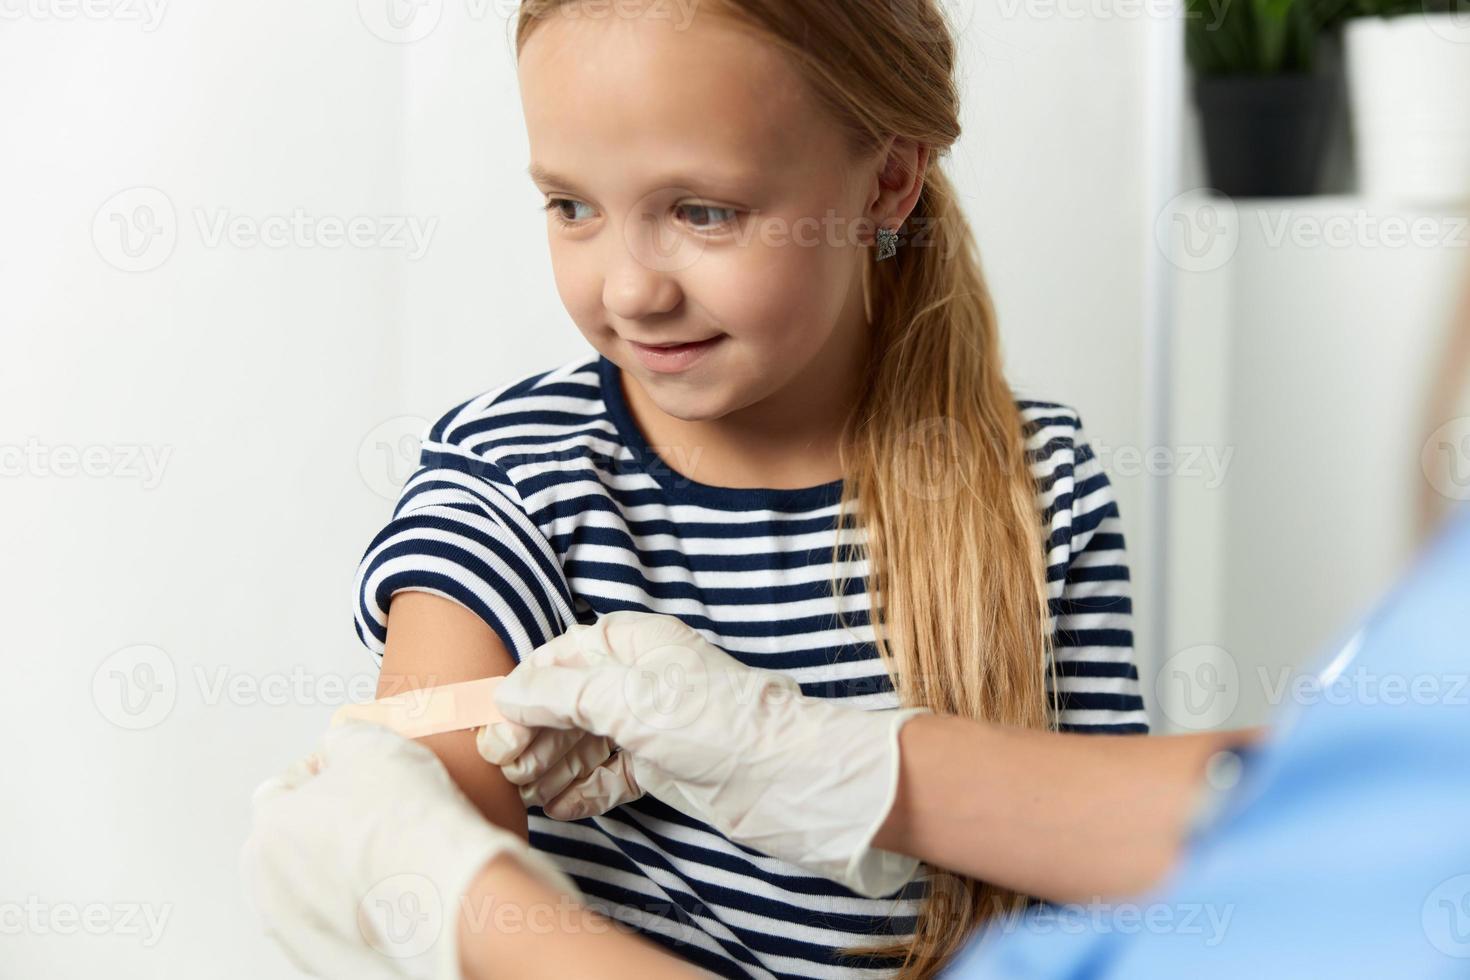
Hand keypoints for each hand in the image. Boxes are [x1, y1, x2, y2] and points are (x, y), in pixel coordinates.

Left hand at [241, 721, 578, 979]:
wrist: (449, 890)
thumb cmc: (410, 826)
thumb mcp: (370, 741)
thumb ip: (342, 740)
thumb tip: (341, 746)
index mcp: (269, 832)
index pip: (285, 785)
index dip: (328, 772)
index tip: (359, 773)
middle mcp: (272, 891)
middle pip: (297, 841)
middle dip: (332, 826)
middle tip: (381, 814)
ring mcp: (302, 933)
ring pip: (320, 888)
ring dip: (348, 871)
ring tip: (397, 854)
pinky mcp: (336, 962)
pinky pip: (348, 924)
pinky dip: (369, 908)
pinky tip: (403, 889)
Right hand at [475, 611, 927, 898]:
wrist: (787, 779)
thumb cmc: (720, 724)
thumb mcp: (631, 699)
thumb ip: (564, 695)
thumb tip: (510, 695)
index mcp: (635, 644)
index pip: (561, 658)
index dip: (525, 690)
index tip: (498, 724)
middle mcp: (641, 680)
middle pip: (567, 703)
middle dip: (534, 733)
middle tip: (509, 765)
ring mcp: (653, 724)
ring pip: (585, 741)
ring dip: (553, 764)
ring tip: (530, 789)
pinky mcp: (664, 765)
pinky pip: (609, 774)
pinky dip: (584, 789)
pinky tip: (561, 807)